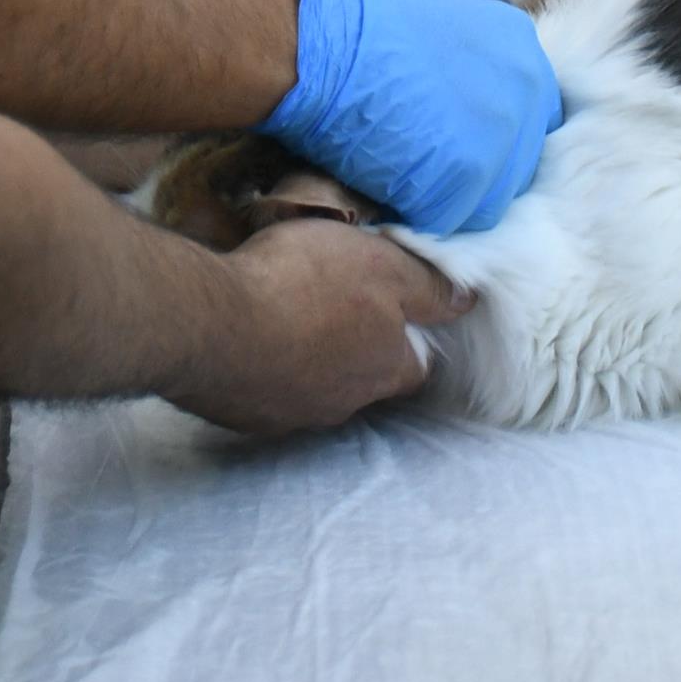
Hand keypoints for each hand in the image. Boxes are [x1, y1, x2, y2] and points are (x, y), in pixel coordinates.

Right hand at [162, 214, 469, 435]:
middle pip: (367, 380)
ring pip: (318, 390)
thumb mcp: (379, 265)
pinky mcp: (252, 416)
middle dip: (358, 351)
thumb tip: (468, 301)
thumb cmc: (303, 285)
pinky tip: (252, 341)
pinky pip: (270, 394)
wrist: (212, 325)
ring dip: (311, 362)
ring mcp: (296, 415)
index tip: (392, 311)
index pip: (416, 363)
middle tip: (335, 310)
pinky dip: (269, 371)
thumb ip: (427, 285)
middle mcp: (347, 401)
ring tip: (288, 322)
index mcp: (385, 367)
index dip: (409, 335)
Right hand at [260, 0, 560, 235]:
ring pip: (489, 200)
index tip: (449, 133)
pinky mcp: (464, 182)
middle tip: (419, 153)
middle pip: (515, 163)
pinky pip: (449, 220)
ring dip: (448, 195)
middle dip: (473, 167)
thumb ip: (477, 53)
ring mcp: (500, 141)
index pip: (530, 116)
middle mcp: (526, 93)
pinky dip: (416, 210)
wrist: (320, 41)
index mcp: (522, 48)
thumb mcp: (438, 5)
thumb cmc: (359, 18)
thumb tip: (480, 95)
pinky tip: (385, 180)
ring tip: (401, 167)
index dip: (488, 132)